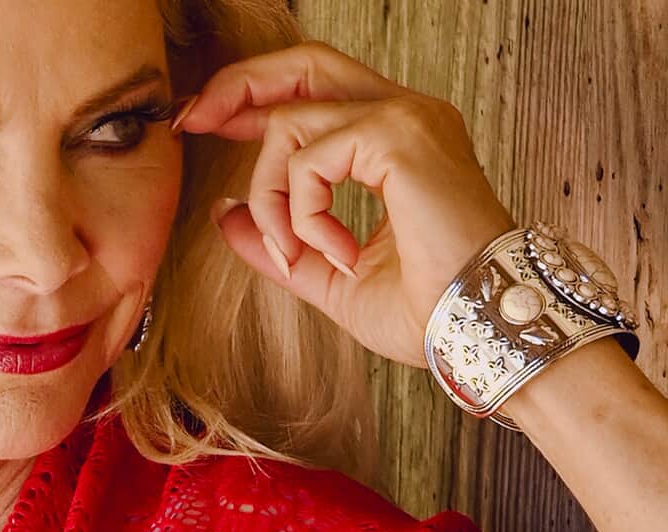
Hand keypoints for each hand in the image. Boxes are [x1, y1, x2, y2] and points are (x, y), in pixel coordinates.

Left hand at [177, 39, 517, 367]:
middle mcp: (402, 115)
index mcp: (391, 141)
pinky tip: (338, 254)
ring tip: (296, 255)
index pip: (312, 91)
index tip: (201, 123)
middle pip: (302, 66)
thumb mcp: (329, 275)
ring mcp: (404, 119)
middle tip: (190, 123)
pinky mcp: (399, 137)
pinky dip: (303, 214)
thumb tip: (226, 216)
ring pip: (289, 123)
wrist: (476, 330)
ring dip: (272, 200)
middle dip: (236, 88)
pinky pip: (310, 159)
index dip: (251, 98)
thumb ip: (279, 242)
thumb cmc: (426, 310)